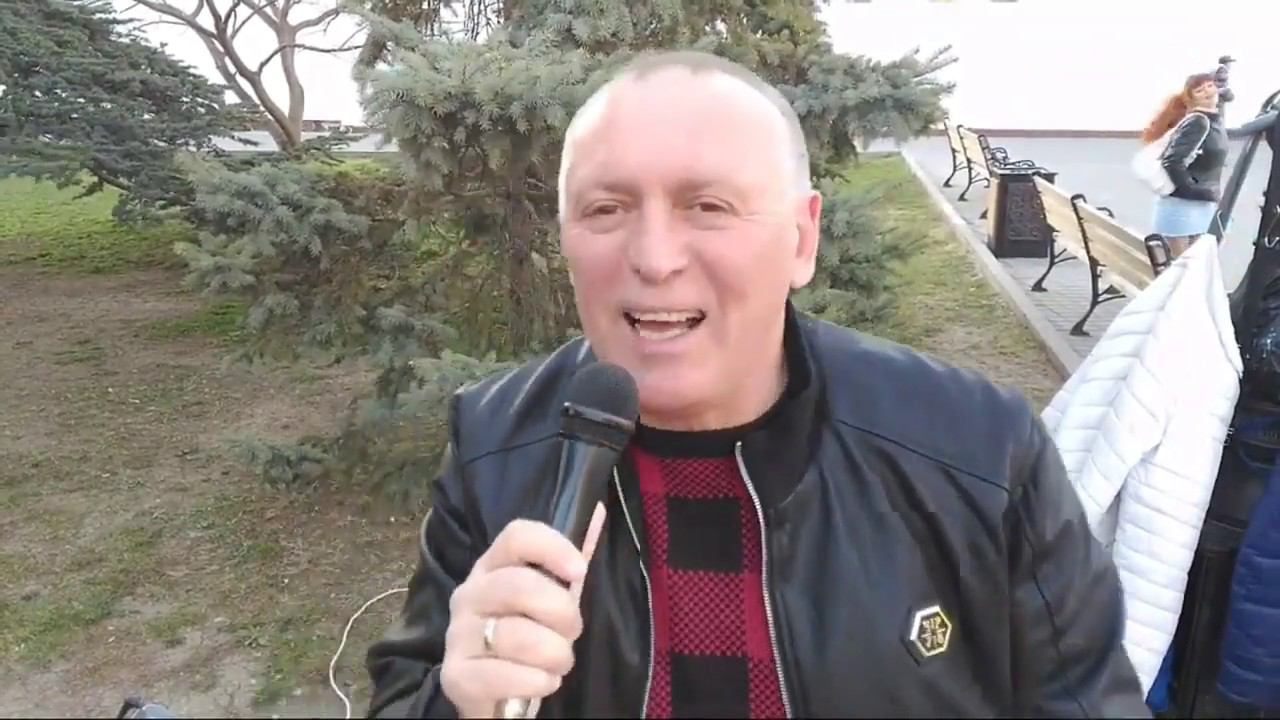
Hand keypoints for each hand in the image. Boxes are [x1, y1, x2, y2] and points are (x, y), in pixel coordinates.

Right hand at [440, 504, 606, 718]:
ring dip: (554, 654)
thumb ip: (569, 563)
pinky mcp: (455, 676)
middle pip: (519, 585)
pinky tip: (543, 682)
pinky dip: (536, 682)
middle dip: (561, 613)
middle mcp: (469, 594)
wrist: (496, 695)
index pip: (516, 536)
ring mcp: (457, 635)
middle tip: (573, 632)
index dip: (552, 547)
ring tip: (559, 663)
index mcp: (493, 567)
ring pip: (516, 636)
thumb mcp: (549, 600)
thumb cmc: (528, 638)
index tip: (580, 571)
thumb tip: (599, 510)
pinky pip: (503, 676)